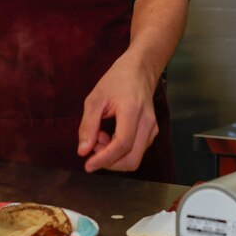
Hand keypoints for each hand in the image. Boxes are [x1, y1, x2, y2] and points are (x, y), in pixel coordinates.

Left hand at [77, 53, 159, 172]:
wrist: (139, 70)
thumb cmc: (116, 81)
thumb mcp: (95, 99)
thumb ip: (88, 126)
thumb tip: (83, 151)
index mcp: (132, 110)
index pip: (122, 144)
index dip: (104, 159)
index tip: (88, 165)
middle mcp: (147, 122)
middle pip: (132, 159)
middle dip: (109, 162)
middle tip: (94, 147)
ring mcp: (152, 128)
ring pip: (135, 159)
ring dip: (114, 157)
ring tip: (100, 137)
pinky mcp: (152, 132)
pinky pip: (137, 152)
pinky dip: (121, 152)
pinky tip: (110, 137)